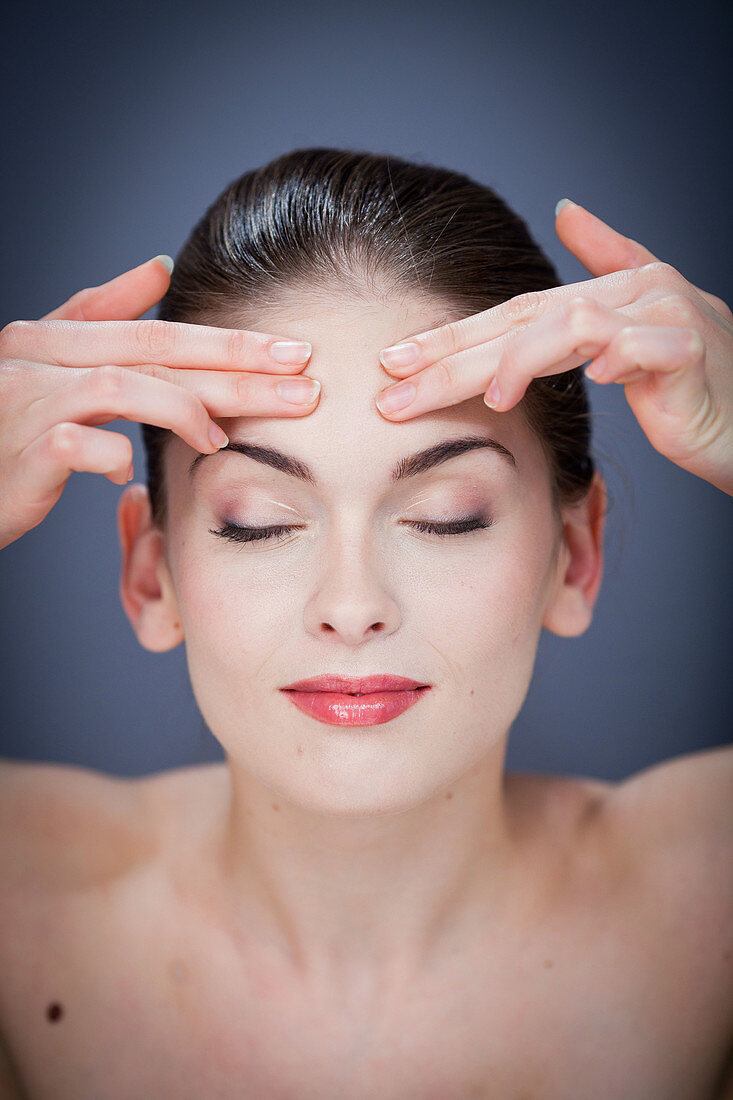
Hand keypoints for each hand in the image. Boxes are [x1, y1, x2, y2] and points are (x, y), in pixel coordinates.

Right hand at [0, 256, 319, 550]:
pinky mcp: (20, 451)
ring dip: (184, 409)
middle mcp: (42, 358)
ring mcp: (29, 401)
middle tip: (303, 385)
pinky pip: (76, 444)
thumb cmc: (5, 429)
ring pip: (122, 387)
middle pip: (156, 354)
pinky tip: (126, 472)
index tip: (295, 352)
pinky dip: (110, 453)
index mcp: (56, 338)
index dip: (230, 342)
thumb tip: (157, 267)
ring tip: (223, 438)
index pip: (160, 333)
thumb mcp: (50, 364)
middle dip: (237, 369)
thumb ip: (98, 313)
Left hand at [375, 201, 732, 494]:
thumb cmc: (690, 383)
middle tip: (395, 386)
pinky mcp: (689, 350)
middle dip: (454, 356)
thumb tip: (568, 207)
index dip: (450, 337)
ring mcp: (661, 317)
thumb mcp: (636, 328)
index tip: (393, 363)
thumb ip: (604, 266)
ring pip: (572, 326)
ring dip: (522, 360)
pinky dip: (619, 356)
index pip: (510, 315)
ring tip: (490, 398)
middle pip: (524, 321)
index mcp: (604, 294)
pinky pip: (645, 349)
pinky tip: (595, 374)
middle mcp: (629, 293)